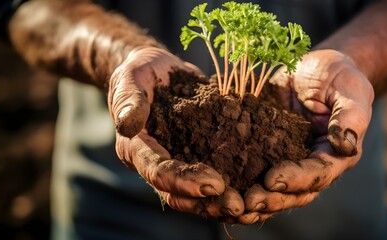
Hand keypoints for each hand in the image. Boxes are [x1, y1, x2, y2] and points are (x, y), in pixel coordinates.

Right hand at [108, 47, 243, 217]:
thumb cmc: (141, 72)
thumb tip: (127, 124)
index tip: (215, 183)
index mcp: (137, 148)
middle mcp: (157, 162)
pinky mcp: (199, 154)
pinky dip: (235, 184)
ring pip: (198, 194)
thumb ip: (129, 99)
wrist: (159, 70)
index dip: (184, 181)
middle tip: (239, 206)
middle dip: (208, 203)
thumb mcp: (131, 77)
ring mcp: (179, 161)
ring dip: (223, 202)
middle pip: (180, 194)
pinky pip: (215, 174)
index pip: (158, 172)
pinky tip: (259, 186)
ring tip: (252, 206)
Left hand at [237, 49, 373, 223]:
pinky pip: (252, 171)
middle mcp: (310, 165)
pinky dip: (238, 184)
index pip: (317, 174)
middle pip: (293, 192)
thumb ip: (350, 117)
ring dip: (253, 201)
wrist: (315, 68)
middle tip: (247, 201)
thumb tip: (344, 144)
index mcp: (334, 155)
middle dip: (270, 199)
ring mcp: (287, 161)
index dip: (295, 180)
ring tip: (231, 205)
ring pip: (272, 190)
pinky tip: (219, 190)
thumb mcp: (350, 90)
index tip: (271, 179)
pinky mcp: (265, 152)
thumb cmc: (338, 77)